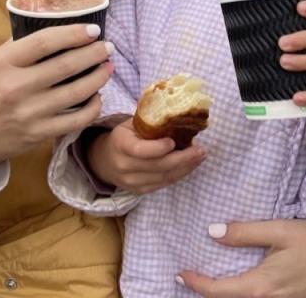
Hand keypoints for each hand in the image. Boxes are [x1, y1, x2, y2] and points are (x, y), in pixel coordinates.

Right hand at [0, 23, 111, 177]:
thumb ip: (18, 46)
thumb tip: (52, 27)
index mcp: (3, 63)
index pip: (45, 42)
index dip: (74, 33)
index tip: (93, 30)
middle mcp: (17, 87)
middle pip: (66, 65)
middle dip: (94, 53)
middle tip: (108, 47)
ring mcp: (29, 113)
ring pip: (77, 92)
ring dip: (99, 77)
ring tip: (108, 67)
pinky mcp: (38, 134)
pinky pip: (76, 119)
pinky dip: (93, 106)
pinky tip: (97, 96)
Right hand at [87, 119, 205, 193]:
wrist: (105, 161)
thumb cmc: (123, 137)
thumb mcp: (130, 125)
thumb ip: (149, 122)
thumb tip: (178, 114)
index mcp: (120, 145)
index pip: (140, 150)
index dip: (158, 148)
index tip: (173, 142)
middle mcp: (124, 166)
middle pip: (157, 166)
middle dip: (182, 159)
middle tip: (200, 150)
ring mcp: (132, 181)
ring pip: (164, 177)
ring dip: (185, 168)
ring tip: (200, 157)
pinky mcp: (140, 190)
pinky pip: (163, 184)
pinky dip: (179, 174)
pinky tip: (190, 165)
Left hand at [177, 205, 305, 297]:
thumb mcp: (279, 230)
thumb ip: (245, 233)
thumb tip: (213, 232)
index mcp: (261, 285)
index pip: (218, 291)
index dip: (196, 283)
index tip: (180, 274)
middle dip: (210, 295)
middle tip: (191, 282)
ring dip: (229, 296)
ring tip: (214, 284)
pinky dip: (249, 297)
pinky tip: (247, 286)